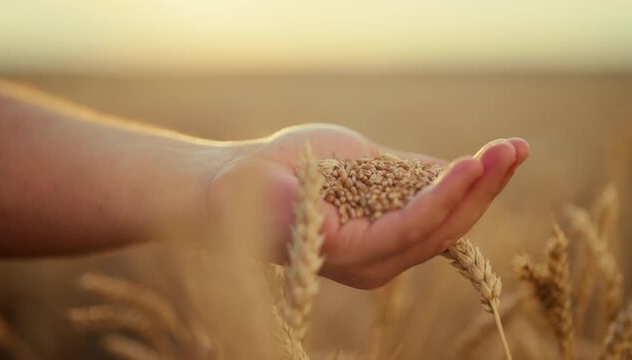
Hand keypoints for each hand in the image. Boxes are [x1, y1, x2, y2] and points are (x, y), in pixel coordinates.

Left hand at [208, 124, 528, 288]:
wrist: (238, 178)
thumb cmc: (296, 169)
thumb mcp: (366, 165)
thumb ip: (407, 174)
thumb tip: (454, 169)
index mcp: (385, 238)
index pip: (444, 218)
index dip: (478, 186)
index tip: (507, 151)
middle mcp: (382, 259)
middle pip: (449, 228)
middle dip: (486, 187)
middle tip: (517, 149)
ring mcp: (368, 261)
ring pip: (435, 230)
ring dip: (473, 190)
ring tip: (502, 155)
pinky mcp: (351, 253)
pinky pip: (406, 226)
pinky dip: (439, 198)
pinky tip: (463, 170)